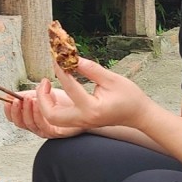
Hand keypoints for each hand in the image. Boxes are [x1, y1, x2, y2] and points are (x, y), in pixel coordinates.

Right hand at [4, 89, 84, 139]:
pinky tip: (38, 104)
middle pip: (19, 123)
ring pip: (30, 125)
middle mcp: (37, 127)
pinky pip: (42, 126)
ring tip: (29, 99)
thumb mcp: (45, 95)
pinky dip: (38, 115)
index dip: (9, 110)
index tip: (7, 98)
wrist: (85, 108)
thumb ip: (31, 95)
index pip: (15, 118)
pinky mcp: (56, 133)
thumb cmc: (68, 102)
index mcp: (33, 118)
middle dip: (16, 110)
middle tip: (17, 99)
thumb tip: (14, 94)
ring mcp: (46, 131)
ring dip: (27, 111)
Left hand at [37, 58, 157, 130]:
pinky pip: (58, 119)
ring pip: (52, 119)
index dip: (61, 70)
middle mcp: (84, 118)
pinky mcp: (80, 122)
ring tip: (47, 87)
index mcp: (92, 108)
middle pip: (51, 114)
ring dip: (44, 104)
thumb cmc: (129, 97)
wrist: (138, 114)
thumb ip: (91, 69)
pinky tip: (53, 95)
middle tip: (44, 81)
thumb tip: (74, 58)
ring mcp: (81, 123)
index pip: (70, 87)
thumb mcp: (112, 79)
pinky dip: (50, 107)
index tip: (56, 58)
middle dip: (43, 97)